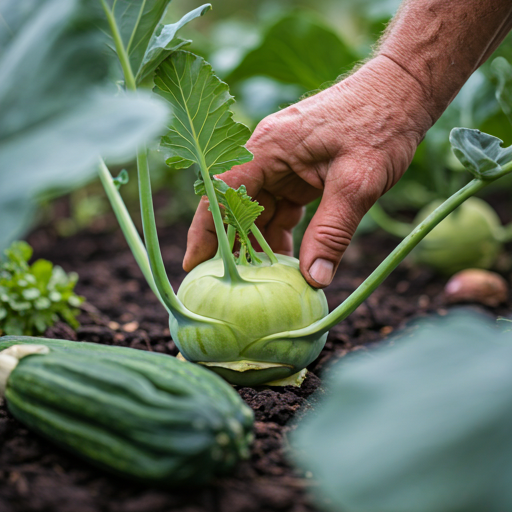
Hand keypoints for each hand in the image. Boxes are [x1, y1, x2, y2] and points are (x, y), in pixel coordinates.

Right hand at [184, 56, 432, 287]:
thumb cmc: (380, 123)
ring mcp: (283, 164)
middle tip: (227, 286)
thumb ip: (332, 232)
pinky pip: (280, 207)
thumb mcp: (357, 181)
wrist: (402, 92)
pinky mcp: (299, 172)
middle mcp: (267, 155)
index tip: (194, 266)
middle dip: (232, 245)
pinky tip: (287, 260)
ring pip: (259, 211)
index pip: (221, 193)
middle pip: (236, 206)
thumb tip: (315, 279)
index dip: (204, 231)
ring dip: (259, 244)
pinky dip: (281, 233)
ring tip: (259, 282)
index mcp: (267, 148)